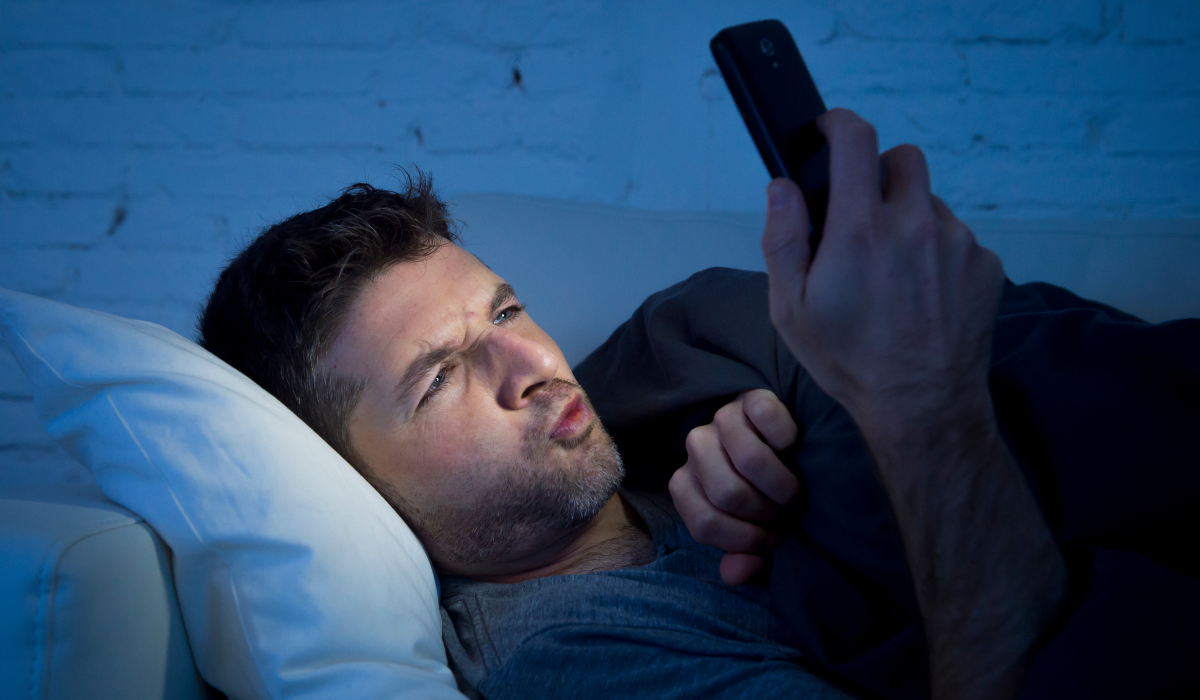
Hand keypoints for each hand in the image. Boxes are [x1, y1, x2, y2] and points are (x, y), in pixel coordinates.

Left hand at [668, 389, 801, 585]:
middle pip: (727, 493)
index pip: (703, 524)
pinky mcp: (750, 397)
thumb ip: (746, 555)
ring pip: (750, 458)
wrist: (792, 448)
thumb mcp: (758, 532)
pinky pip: (767, 416)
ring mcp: (721, 418)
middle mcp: (697, 447)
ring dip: (782, 484)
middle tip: (782, 514)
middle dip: (765, 513)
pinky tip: (792, 447)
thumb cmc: (768, 498)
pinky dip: (787, 437)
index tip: (768, 539)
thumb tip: (736, 572)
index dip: (743, 539)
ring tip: (791, 492)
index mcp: (687, 484)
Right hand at [760, 110, 1062, 699]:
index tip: (828, 134)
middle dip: (880, 176)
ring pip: (932, 202)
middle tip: (863, 218)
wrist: (922, 406)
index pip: (856, 138)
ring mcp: (958, 242)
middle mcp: (915, 223)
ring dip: (910, 220)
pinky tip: (923, 295)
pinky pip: (958, 237)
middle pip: (903, 159)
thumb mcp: (790, 308)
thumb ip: (783, 238)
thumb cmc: (848, 360)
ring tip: (894, 275)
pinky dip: (938, 253)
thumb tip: (782, 186)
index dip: (837, 125)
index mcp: (860, 228)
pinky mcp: (986, 263)